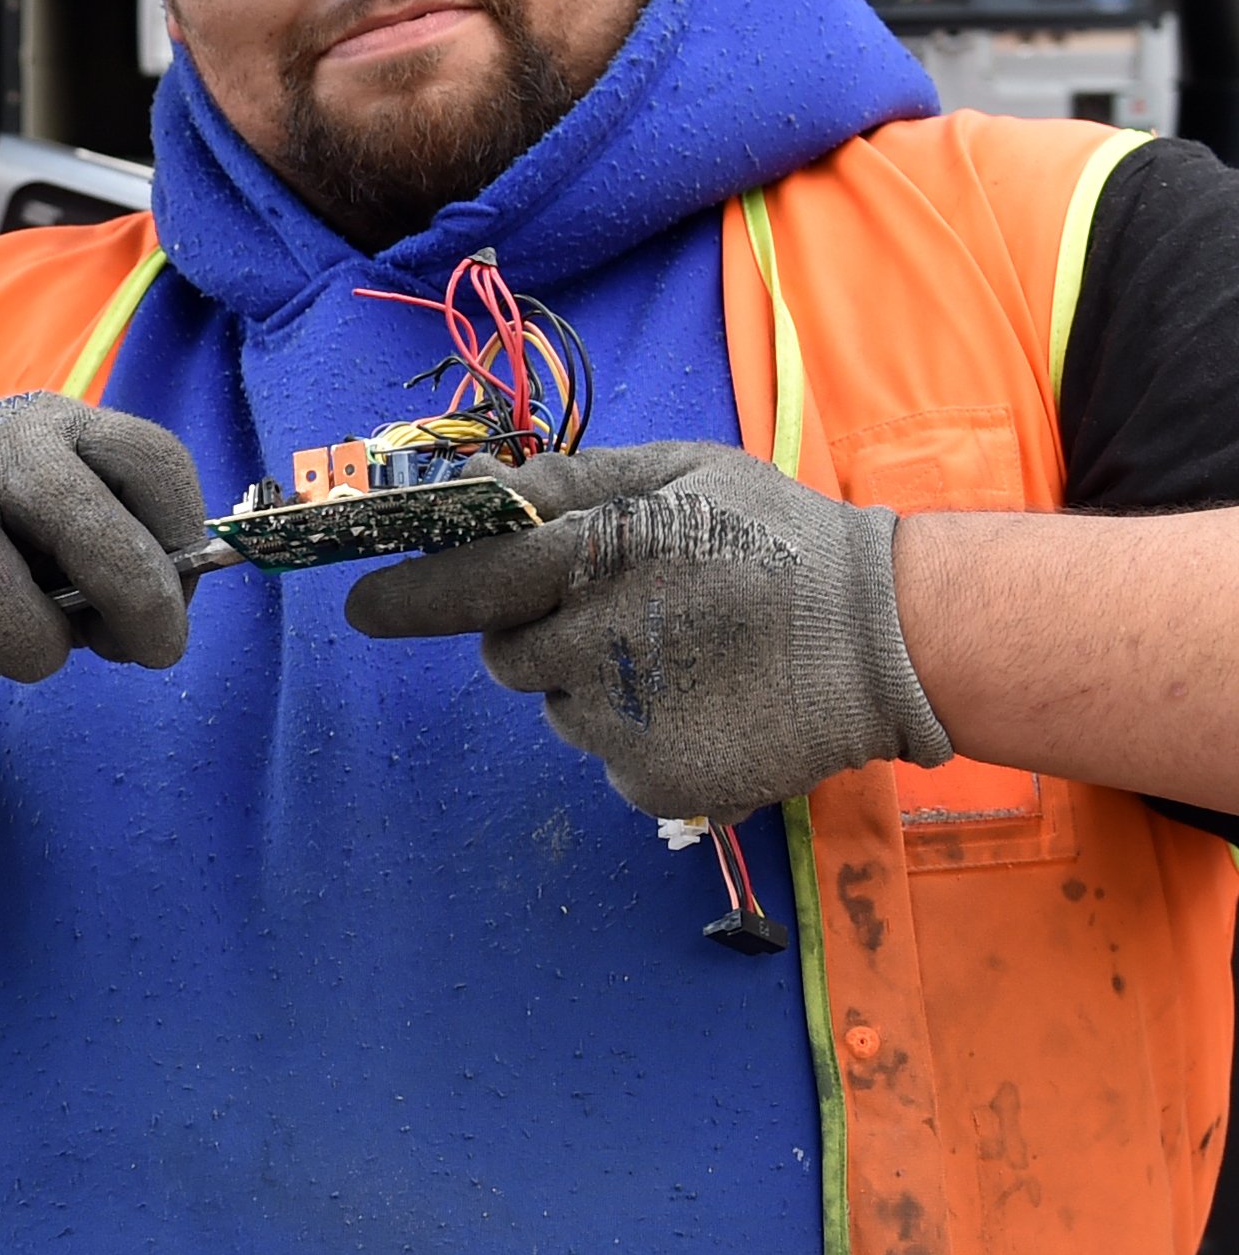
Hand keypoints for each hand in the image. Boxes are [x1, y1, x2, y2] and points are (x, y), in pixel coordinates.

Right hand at [0, 391, 208, 696]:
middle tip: (151, 652)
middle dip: (139, 608)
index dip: (185, 537)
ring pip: (6, 609)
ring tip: (30, 648)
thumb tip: (159, 621)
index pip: (154, 460)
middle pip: (93, 533)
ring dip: (35, 655)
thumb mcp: (53, 513)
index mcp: (57, 424)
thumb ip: (111, 548)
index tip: (179, 589)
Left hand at [344, 440, 951, 820]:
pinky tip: (704, 703)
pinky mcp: (654, 783)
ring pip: (558, 708)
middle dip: (537, 635)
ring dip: (593, 686)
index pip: (467, 581)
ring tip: (683, 655)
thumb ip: (575, 478)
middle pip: (506, 655)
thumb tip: (487, 483)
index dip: (407, 596)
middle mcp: (593, 644)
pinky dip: (638, 737)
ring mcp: (622, 723)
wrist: (893, 639)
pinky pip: (608, 758)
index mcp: (596, 555)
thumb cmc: (779, 537)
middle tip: (620, 614)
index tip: (361, 606)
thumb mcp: (682, 471)